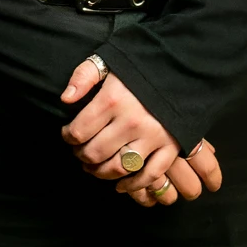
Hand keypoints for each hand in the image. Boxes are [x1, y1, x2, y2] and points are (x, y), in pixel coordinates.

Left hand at [60, 56, 220, 201]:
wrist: (181, 70)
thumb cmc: (140, 66)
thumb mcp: (108, 61)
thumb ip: (83, 77)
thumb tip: (65, 99)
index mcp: (112, 100)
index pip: (79, 131)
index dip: (68, 137)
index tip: (68, 135)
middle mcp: (131, 122)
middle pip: (96, 153)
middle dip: (82, 157)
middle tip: (79, 154)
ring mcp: (153, 137)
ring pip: (120, 167)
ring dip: (102, 173)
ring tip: (94, 168)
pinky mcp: (171, 147)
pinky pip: (150, 175)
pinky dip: (133, 185)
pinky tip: (120, 185)